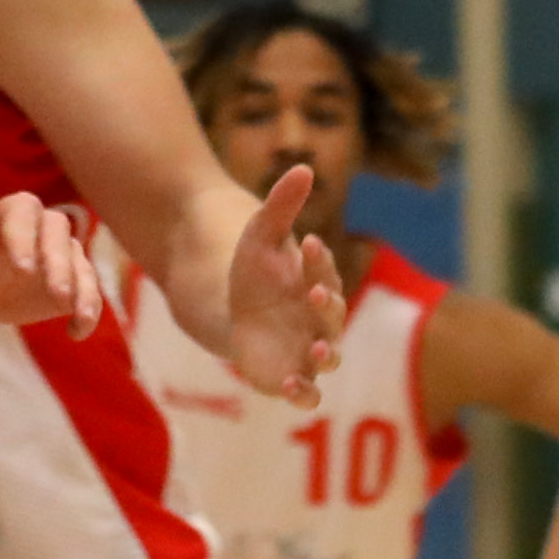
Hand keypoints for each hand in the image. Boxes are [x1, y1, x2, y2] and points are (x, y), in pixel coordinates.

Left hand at [0, 191, 102, 335]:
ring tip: (80, 316)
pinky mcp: (72, 285)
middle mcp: (45, 227)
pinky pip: (88, 296)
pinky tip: (76, 333)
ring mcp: (63, 256)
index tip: (21, 268)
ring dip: (85, 291)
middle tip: (57, 293)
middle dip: (60, 265)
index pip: (24, 214)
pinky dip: (87, 314)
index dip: (25, 238)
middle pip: (60, 237)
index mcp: (14, 210)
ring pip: (82, 267)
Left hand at [218, 165, 348, 407]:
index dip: (319, 259)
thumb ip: (281, 204)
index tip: (305, 242)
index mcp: (316, 281)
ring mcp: (305, 351)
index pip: (324, 269)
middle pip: (333, 314)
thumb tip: (302, 166)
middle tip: (314, 291)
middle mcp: (318, 320)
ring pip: (327, 357)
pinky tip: (289, 387)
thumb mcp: (259, 235)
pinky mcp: (288, 377)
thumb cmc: (251, 271)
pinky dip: (303, 392)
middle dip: (327, 305)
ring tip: (318, 353)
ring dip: (326, 357)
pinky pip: (304, 391)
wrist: (226, 309)